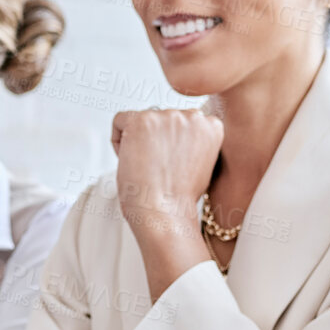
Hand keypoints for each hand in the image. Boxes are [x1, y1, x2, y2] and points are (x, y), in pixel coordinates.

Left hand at [110, 109, 223, 241]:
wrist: (166, 213)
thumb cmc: (180, 197)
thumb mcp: (201, 164)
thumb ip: (193, 141)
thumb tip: (174, 134)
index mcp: (211, 125)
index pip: (182, 123)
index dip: (173, 146)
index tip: (173, 166)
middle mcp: (193, 116)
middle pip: (161, 120)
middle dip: (155, 142)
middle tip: (158, 169)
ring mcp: (168, 116)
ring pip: (141, 121)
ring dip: (138, 142)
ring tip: (147, 167)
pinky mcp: (142, 120)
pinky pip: (120, 120)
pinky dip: (118, 141)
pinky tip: (130, 160)